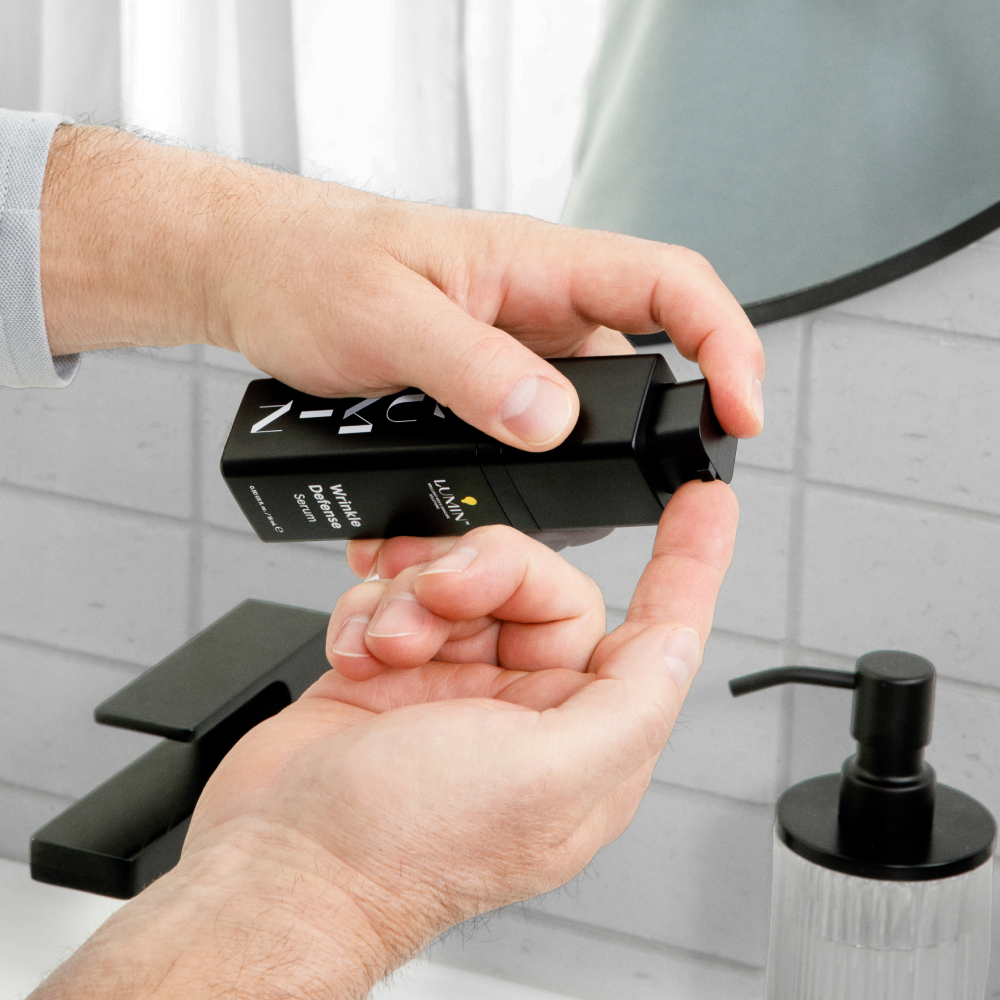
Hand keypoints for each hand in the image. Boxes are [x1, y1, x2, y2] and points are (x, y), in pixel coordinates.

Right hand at [31, 481, 732, 999]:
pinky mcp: (395, 670)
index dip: (688, 562)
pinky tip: (359, 651)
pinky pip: (401, 594)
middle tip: (439, 591)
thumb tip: (679, 644)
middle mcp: (526, 711)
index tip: (705, 504)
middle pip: (540, 586)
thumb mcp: (548, 779)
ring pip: (464, 581)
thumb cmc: (400, 848)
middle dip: (486, 571)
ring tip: (387, 639)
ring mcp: (457, 687)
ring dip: (417, 592)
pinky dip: (374, 608)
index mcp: (584, 740)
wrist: (277, 861)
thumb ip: (629, 704)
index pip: (659, 633)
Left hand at [40, 125, 764, 451]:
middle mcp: (539, 308)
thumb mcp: (385, 318)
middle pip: (644, 366)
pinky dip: (516, 478)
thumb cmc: (309, 266)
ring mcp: (515, 352)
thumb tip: (550, 419)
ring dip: (568, 471)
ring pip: (583, 418)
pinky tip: (476, 506)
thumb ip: (471, 368)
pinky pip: (528, 436)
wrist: (255, 275)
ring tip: (520, 513)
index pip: (672, 285)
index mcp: (535, 264)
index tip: (741, 412)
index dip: (727, 345)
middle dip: (651, 436)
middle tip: (637, 495)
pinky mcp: (486, 387)